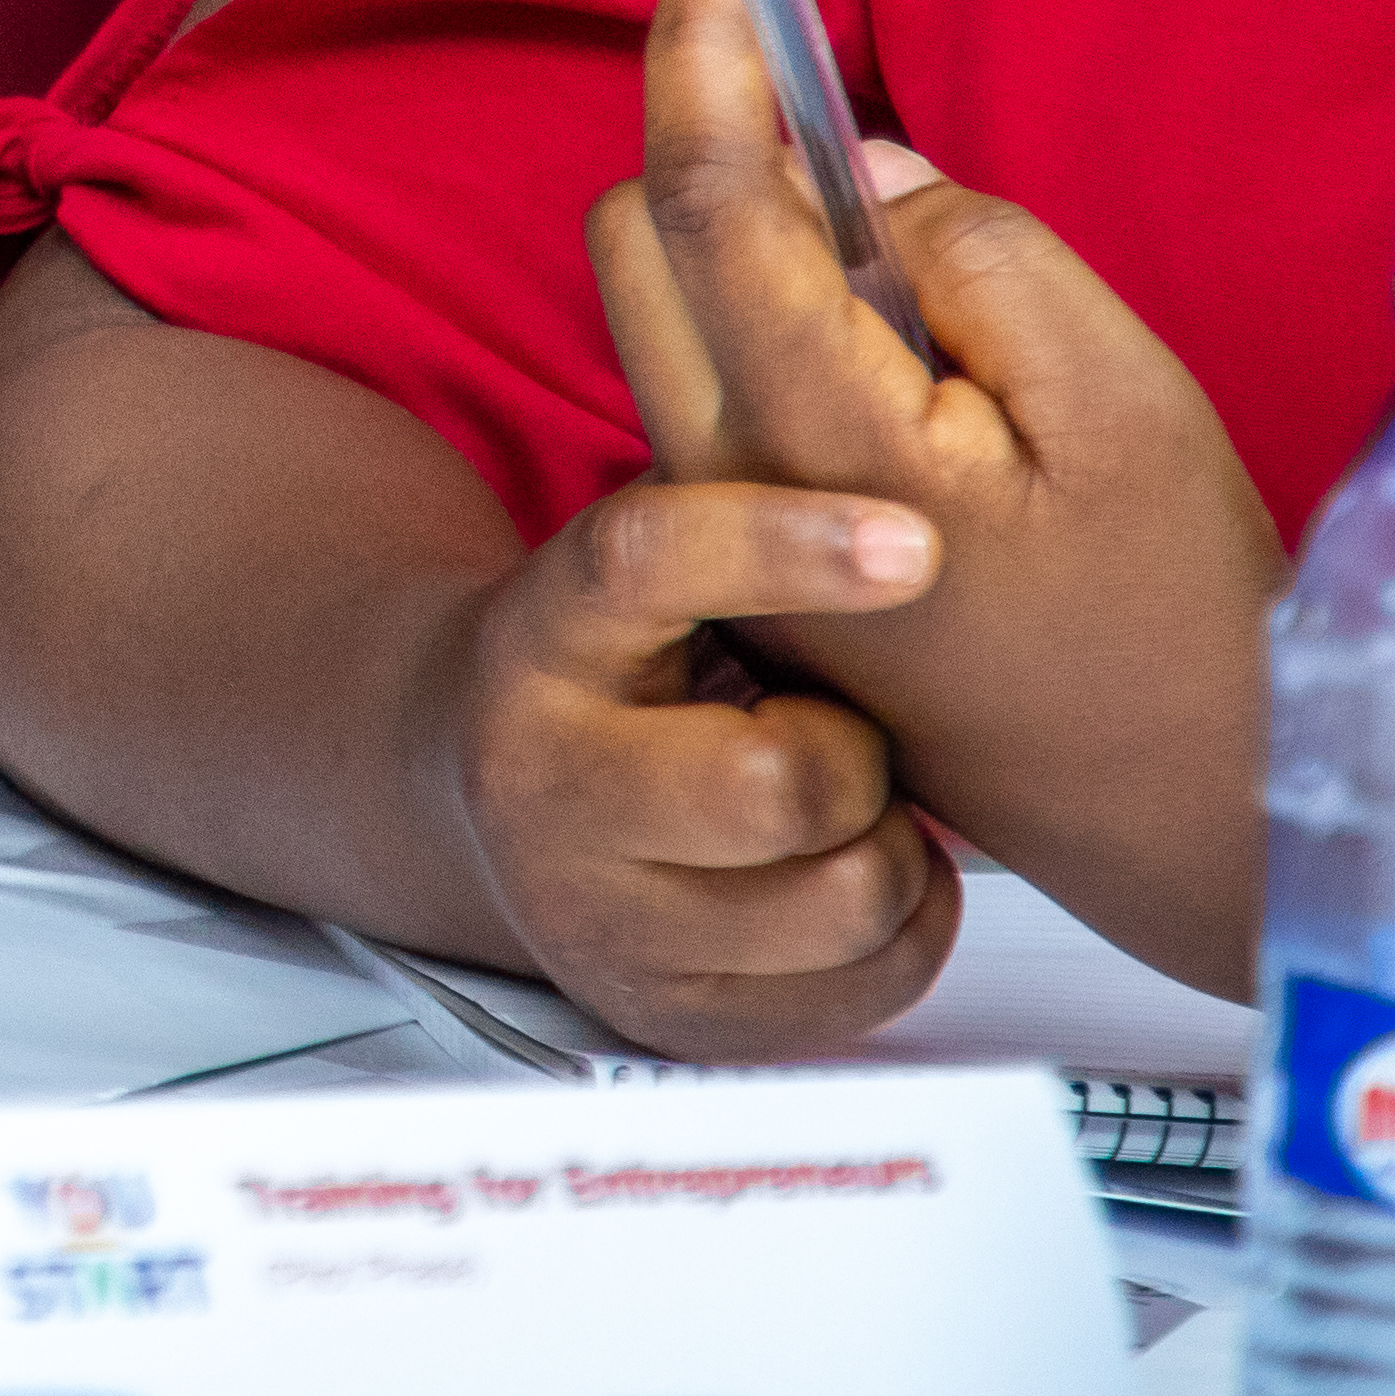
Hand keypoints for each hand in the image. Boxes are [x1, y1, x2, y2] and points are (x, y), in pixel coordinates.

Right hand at [413, 474, 961, 1056]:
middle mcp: (540, 783)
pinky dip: (905, 927)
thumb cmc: (621, 662)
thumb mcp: (642, 568)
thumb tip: (888, 382)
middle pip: (779, 782)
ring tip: (845, 808)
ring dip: (889, 845)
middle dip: (853, 754)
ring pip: (844, 895)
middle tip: (832, 731)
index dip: (782, 544)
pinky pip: (868, 985)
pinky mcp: (663, 1013)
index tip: (915, 541)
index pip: (643, 561)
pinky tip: (848, 873)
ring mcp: (593, 917)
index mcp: (537, 637)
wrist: (478, 790)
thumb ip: (737, 499)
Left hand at [587, 0, 1280, 992]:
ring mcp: (722, 527)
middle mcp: (724, 480)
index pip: (705, 195)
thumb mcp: (1117, 400)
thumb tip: (854, 165)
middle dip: (695, 125)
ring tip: (861, 200)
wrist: (1180, 809)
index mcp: (814, 435)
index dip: (701, 47)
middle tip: (790, 50)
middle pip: (631, 238)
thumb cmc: (1176, 607)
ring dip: (725, 216)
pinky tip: (866, 302)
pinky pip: (705, 378)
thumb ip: (974, 256)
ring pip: (657, 309)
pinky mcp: (747, 552)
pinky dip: (748, 298)